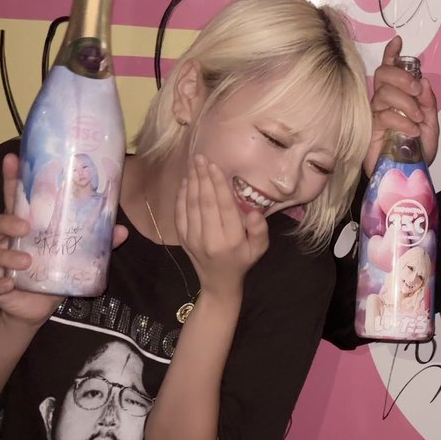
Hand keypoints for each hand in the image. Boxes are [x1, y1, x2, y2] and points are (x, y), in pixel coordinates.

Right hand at [0, 153, 126, 324]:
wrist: (37, 308)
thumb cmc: (53, 273)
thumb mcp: (76, 257)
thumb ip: (96, 243)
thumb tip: (120, 230)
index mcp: (23, 227)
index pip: (14, 198)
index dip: (11, 178)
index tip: (13, 158)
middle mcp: (5, 241)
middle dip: (5, 220)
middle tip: (25, 226)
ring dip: (5, 255)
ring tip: (26, 261)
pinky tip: (8, 284)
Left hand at [176, 155, 268, 299]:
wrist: (218, 282)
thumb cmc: (243, 261)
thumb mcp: (259, 249)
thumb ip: (259, 230)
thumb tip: (254, 212)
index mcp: (231, 240)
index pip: (224, 207)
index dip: (218, 185)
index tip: (215, 166)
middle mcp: (210, 238)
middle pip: (205, 202)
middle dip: (202, 177)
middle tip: (201, 157)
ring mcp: (193, 239)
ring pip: (191, 205)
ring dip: (192, 182)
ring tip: (194, 164)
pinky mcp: (183, 238)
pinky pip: (180, 213)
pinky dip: (182, 195)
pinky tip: (186, 181)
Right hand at [365, 36, 439, 174]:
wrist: (407, 174)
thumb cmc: (416, 150)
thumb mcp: (431, 125)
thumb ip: (428, 104)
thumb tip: (423, 81)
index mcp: (398, 96)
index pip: (390, 69)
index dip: (391, 54)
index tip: (398, 41)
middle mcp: (383, 101)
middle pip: (383, 73)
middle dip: (402, 76)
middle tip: (417, 91)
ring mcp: (375, 113)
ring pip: (384, 93)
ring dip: (406, 103)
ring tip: (417, 119)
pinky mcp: (370, 128)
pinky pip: (384, 114)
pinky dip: (402, 120)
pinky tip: (411, 130)